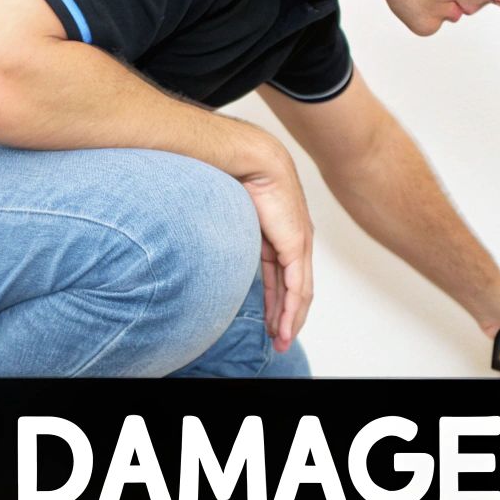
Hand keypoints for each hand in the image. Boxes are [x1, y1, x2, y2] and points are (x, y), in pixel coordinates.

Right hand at [237, 144, 313, 353]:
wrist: (251, 157)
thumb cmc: (236, 177)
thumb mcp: (231, 215)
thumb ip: (226, 235)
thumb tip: (200, 240)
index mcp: (280, 233)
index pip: (282, 275)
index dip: (276, 301)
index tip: (270, 322)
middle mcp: (295, 240)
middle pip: (294, 288)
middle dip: (286, 317)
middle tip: (278, 341)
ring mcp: (299, 243)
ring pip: (299, 293)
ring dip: (289, 320)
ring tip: (280, 342)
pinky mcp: (296, 246)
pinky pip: (296, 287)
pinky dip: (289, 310)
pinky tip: (282, 327)